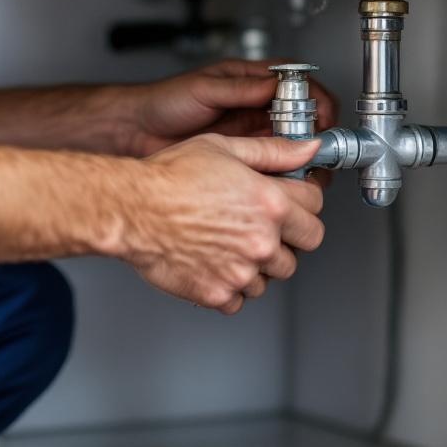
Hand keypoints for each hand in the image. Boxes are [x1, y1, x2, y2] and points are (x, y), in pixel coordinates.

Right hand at [110, 133, 324, 314]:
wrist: (130, 209)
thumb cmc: (168, 177)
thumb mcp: (223, 148)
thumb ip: (273, 151)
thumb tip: (309, 148)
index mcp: (270, 202)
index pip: (315, 208)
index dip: (301, 202)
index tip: (288, 203)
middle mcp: (262, 239)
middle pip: (304, 247)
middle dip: (288, 236)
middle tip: (260, 226)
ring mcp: (242, 271)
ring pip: (273, 276)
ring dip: (258, 264)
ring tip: (228, 243)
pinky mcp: (218, 293)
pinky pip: (240, 299)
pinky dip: (229, 287)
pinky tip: (212, 263)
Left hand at [123, 59, 338, 157]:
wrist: (137, 132)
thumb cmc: (163, 102)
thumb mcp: (204, 88)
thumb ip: (240, 88)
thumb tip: (276, 84)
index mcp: (249, 81)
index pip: (297, 83)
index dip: (316, 98)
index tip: (323, 115)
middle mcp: (254, 106)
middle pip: (303, 116)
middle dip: (317, 132)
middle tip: (318, 148)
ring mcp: (250, 132)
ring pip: (292, 143)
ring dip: (303, 156)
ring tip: (304, 167)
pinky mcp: (243, 156)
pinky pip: (273, 163)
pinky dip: (284, 171)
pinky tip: (284, 178)